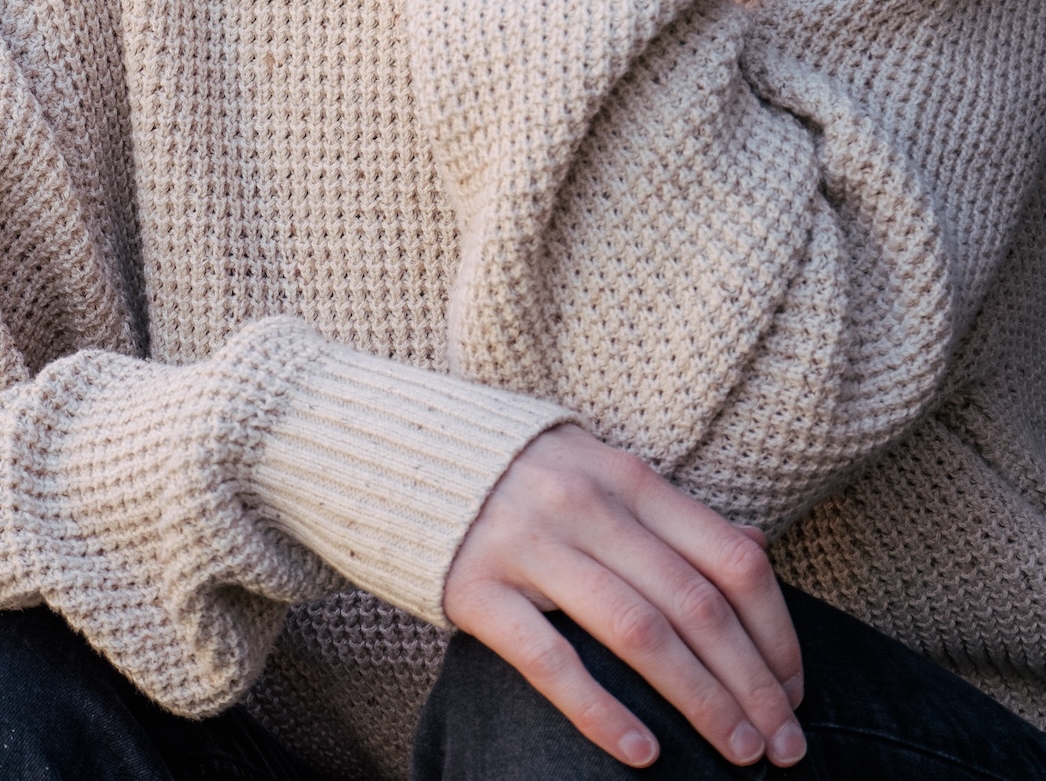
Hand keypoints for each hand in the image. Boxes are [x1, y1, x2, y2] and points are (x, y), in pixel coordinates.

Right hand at [443, 425, 805, 768]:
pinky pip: (551, 659)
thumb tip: (754, 549)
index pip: (730, 557)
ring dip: (701, 702)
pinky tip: (644, 755)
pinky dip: (603, 712)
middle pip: (694, 605)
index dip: (775, 631)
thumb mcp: (604, 472)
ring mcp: (529, 545)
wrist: (407, 454)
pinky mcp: (476, 588)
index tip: (795, 690)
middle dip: (752, 685)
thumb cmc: (526, 476)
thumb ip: (673, 513)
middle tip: (786, 748)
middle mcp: (585, 504)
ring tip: (739, 756)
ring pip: (639, 633)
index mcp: (627, 476)